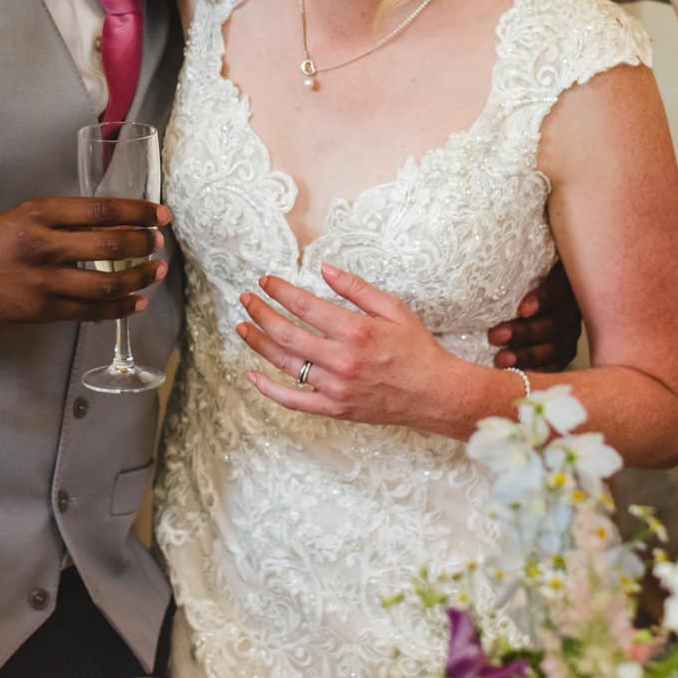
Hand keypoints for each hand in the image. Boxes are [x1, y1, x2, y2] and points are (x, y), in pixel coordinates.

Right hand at [0, 197, 168, 327]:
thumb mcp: (17, 218)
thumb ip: (58, 223)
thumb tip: (109, 228)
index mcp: (37, 212)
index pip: (101, 210)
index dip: (137, 212)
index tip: (160, 214)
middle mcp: (42, 244)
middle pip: (109, 246)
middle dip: (143, 245)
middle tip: (160, 243)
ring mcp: (41, 282)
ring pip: (104, 284)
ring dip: (137, 278)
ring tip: (155, 272)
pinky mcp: (38, 312)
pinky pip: (88, 312)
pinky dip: (116, 308)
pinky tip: (134, 303)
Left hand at [236, 263, 496, 436]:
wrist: (435, 394)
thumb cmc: (417, 349)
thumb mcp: (393, 308)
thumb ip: (356, 288)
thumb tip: (325, 269)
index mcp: (356, 331)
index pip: (304, 307)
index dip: (279, 291)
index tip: (265, 281)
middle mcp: (342, 360)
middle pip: (286, 334)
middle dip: (260, 314)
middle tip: (246, 300)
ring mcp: (336, 387)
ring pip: (284, 364)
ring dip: (258, 344)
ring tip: (243, 327)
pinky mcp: (335, 409)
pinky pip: (293, 401)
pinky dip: (268, 390)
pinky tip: (251, 376)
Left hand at [485, 260, 578, 370]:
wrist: (521, 295)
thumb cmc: (512, 273)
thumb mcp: (514, 262)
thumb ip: (505, 261)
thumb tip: (472, 248)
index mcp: (563, 279)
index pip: (559, 289)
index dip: (543, 299)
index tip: (521, 309)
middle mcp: (571, 307)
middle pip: (555, 322)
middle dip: (524, 332)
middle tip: (494, 336)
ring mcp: (570, 331)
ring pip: (555, 347)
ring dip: (527, 355)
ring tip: (500, 360)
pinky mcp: (564, 350)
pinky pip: (556, 365)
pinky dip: (538, 371)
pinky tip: (518, 375)